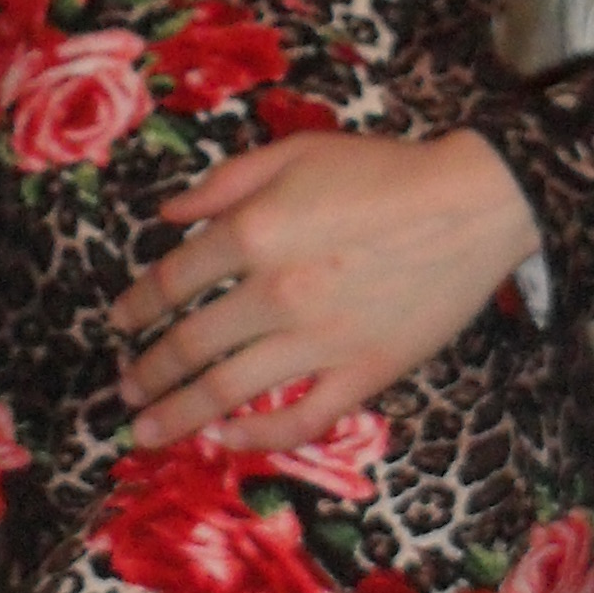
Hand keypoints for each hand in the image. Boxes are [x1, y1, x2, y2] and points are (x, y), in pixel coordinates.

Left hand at [108, 127, 541, 455]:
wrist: (474, 204)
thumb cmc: (384, 171)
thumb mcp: (296, 152)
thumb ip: (224, 182)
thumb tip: (167, 215)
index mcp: (252, 232)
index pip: (171, 281)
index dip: (136, 306)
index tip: (119, 323)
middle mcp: (274, 293)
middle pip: (189, 345)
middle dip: (146, 372)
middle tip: (125, 389)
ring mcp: (318, 340)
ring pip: (227, 392)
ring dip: (177, 415)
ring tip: (145, 430)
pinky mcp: (362, 373)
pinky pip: (300, 419)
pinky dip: (257, 436)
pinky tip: (227, 439)